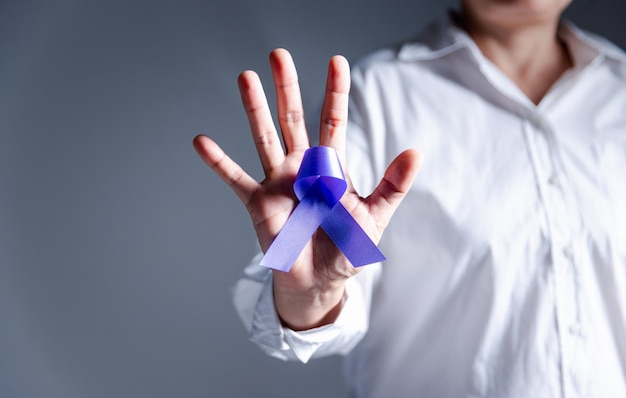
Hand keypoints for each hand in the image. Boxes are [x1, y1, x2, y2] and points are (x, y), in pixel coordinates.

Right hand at [193, 49, 420, 329]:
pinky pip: (234, 179)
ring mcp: (278, 182)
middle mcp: (301, 166)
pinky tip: (201, 141)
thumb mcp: (375, 215)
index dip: (335, 91)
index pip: (332, 120)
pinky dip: (218, 162)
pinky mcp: (258, 202)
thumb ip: (392, 185)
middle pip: (293, 118)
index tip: (336, 61)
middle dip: (287, 87)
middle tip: (279, 55)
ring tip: (246, 77)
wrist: (321, 281)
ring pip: (264, 137)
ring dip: (255, 108)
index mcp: (331, 166)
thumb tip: (415, 152)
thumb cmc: (348, 248)